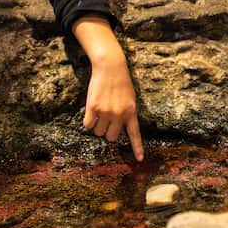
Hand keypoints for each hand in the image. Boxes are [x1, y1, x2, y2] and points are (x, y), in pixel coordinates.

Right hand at [74, 17, 143, 160]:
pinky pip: (88, 125)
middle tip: (106, 119)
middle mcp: (119, 115)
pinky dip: (88, 121)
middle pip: (111, 137)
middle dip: (107, 131)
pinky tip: (91, 110)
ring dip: (97, 125)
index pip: (134, 134)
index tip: (139, 159)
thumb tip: (117, 128)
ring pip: (98, 132)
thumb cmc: (121, 82)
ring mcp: (106, 112)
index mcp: (131, 112)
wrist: (110, 67)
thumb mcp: (130, 98)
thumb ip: (126, 113)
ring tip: (100, 110)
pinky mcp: (93, 108)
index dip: (137, 148)